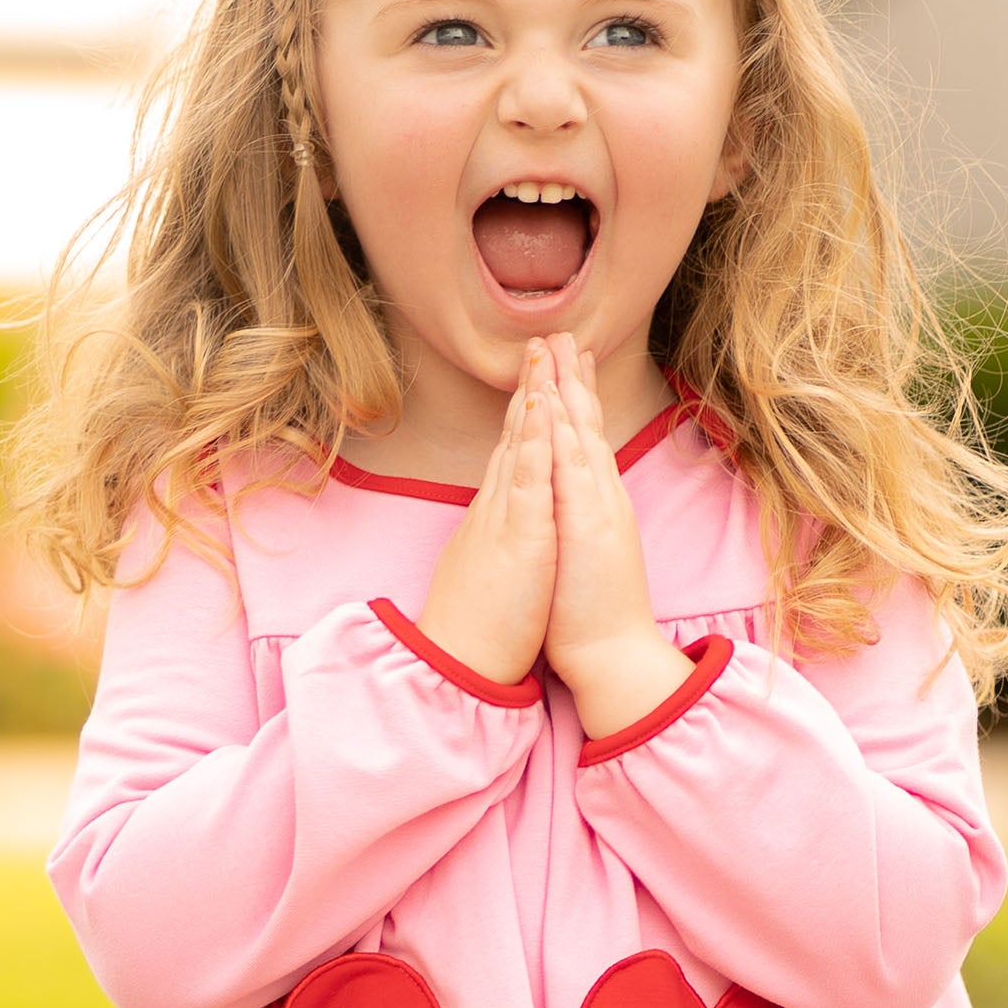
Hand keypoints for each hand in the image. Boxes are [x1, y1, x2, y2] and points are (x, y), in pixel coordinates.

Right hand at [416, 349, 558, 686]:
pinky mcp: (518, 538)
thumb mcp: (491, 572)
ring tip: (546, 350)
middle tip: (546, 339)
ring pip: (521, 445)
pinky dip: (535, 441)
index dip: (529, 413)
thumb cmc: (479, 630)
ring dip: (535, 394)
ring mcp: (506, 519)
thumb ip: (496, 541)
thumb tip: (498, 528)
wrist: (460, 667)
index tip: (542, 376)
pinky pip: (527, 479)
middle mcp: (498, 509)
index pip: (516, 455)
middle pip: (518, 436)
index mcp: (499, 519)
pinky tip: (542, 406)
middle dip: (533, 385)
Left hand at [542, 334, 694, 739]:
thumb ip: (576, 525)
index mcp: (594, 505)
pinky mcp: (588, 525)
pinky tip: (554, 400)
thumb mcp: (582, 557)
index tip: (564, 362)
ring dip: (569, 389)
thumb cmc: (592, 616)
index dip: (573, 400)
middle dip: (572, 377)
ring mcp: (597, 507)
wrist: (613, 654)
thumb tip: (566, 511)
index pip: (583, 441)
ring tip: (559, 346)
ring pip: (582, 435)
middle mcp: (600, 498)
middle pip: (585, 426)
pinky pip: (574, 467)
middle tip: (561, 332)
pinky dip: (564, 431)